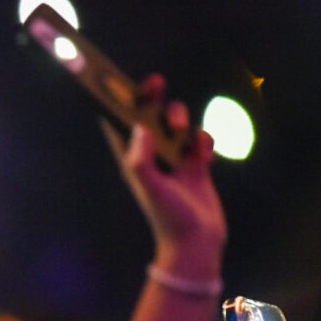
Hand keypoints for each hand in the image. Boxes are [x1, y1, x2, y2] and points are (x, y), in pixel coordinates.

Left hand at [103, 75, 225, 281]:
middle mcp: (150, 156)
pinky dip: (203, 139)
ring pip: (176, 124)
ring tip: (183, 128)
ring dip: (180, 118)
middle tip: (157, 82)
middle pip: (148, 117)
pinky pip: (199, 140)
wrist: (197, 241)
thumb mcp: (149, 185)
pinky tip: (204, 154)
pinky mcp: (196, 165)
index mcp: (132, 159)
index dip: (116, 102)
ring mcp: (174, 159)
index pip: (119, 124)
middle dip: (152, 99)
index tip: (117, 79)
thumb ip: (141, 157)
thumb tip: (139, 127)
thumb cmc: (168, 216)